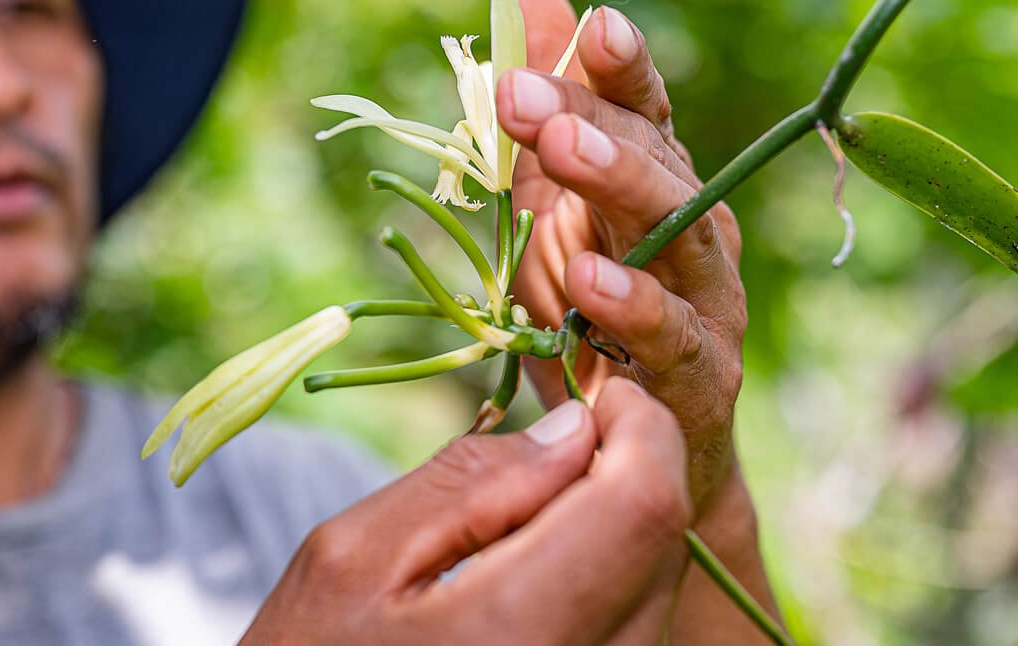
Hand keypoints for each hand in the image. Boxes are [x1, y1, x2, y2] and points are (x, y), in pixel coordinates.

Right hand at [242, 380, 690, 645]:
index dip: (639, 426)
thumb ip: (470, 483)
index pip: (644, 505)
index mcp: (519, 635)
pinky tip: (538, 573)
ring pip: (660, 587)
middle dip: (628, 470)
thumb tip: (575, 427)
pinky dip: (608, 582)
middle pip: (665, 544)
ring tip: (532, 516)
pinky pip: (637, 631)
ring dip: (619, 528)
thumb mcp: (352, 557)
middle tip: (558, 443)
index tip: (595, 396)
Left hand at [496, 0, 746, 510]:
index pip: (647, 112)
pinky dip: (633, 307)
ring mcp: (708, 302)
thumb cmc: (593, 316)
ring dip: (619, 185)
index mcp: (658, 183)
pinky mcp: (703, 376)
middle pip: (656, 161)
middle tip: (522, 91)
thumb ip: (547, 111)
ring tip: (559, 149)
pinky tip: (589, 278)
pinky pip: (672, 337)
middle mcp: (695, 230)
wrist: (641, 448)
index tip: (595, 23)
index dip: (624, 69)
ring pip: (678, 233)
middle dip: (592, 119)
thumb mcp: (552, 207)